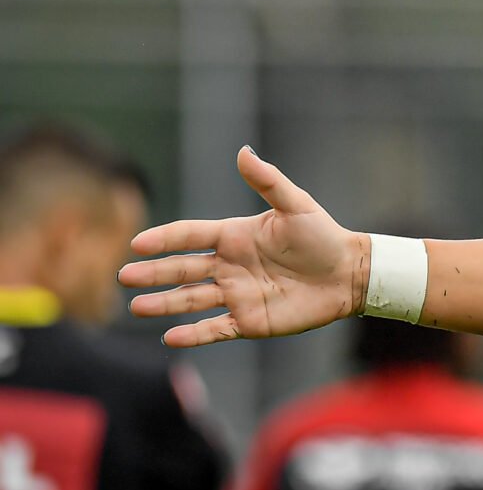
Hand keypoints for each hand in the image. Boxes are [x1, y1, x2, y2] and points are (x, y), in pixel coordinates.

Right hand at [120, 147, 365, 347]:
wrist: (350, 273)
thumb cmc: (324, 236)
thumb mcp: (296, 205)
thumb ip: (268, 181)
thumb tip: (243, 151)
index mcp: (234, 236)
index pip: (189, 236)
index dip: (164, 239)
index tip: (138, 244)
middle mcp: (229, 266)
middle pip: (182, 269)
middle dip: (153, 274)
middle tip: (124, 276)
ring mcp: (237, 294)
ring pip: (191, 300)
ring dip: (164, 305)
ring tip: (136, 307)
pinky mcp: (250, 321)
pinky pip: (215, 329)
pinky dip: (193, 335)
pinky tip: (171, 338)